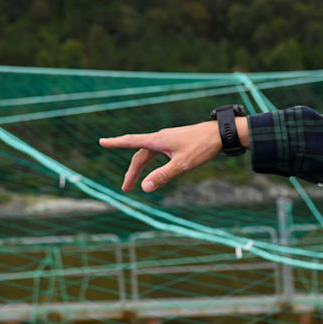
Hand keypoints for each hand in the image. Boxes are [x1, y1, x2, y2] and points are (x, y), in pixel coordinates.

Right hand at [98, 117, 246, 192]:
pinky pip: (157, 153)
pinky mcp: (176, 142)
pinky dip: (151, 163)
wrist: (221, 134)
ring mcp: (169, 140)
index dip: (116, 143)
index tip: (102, 142)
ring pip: (149, 155)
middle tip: (125, 189)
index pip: (131, 142)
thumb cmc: (202, 147)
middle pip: (140, 156)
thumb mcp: (182, 165)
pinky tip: (155, 171)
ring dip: (141, 169)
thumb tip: (144, 188)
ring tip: (135, 184)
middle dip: (131, 172)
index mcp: (158, 140)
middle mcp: (161, 138)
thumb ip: (163, 176)